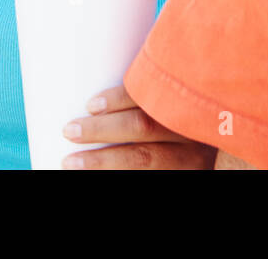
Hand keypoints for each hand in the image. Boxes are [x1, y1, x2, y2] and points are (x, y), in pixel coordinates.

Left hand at [61, 85, 216, 168]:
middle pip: (144, 125)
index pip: (151, 93)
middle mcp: (193, 129)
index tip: (90, 105)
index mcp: (188, 100)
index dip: (120, 98)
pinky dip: (118, 174)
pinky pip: (149, 175)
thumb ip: (144, 94)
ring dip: (103, 161)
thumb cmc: (173, 119)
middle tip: (69, 130)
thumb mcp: (169, 103)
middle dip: (102, 129)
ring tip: (71, 162)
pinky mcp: (187, 175)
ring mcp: (192, 158)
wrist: (199, 156)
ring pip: (145, 158)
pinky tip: (94, 176)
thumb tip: (92, 92)